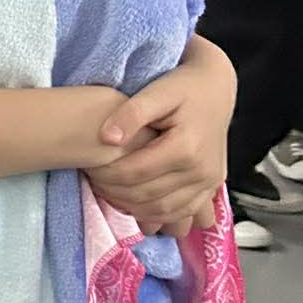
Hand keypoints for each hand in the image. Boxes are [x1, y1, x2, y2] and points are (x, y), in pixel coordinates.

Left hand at [93, 49, 236, 230]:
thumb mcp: (156, 91)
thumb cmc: (183, 87)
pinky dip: (155, 214)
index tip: (87, 166)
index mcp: (185, 148)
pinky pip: (181, 212)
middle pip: (146, 195)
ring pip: (162, 210)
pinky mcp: (210, 187)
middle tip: (93, 179)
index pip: (134, 174)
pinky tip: (135, 204)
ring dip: (131, 207)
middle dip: (113, 191)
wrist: (214, 90)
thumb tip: (107, 138)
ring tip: (108, 191)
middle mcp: (201, 170)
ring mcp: (208, 182)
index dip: (105, 174)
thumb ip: (130, 113)